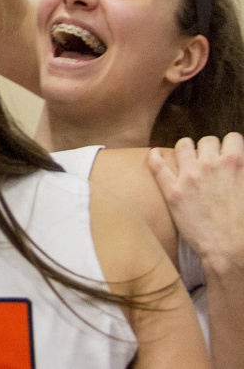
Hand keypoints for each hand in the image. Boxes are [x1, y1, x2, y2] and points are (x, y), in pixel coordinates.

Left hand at [149, 133, 243, 271]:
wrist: (230, 251)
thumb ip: (242, 172)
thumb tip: (239, 166)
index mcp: (235, 164)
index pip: (231, 138)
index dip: (231, 146)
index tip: (229, 153)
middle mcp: (209, 165)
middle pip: (206, 141)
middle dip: (210, 148)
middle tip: (210, 160)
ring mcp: (188, 177)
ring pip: (183, 146)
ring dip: (187, 149)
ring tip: (188, 156)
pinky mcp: (172, 191)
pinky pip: (157, 165)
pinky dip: (155, 156)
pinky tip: (156, 153)